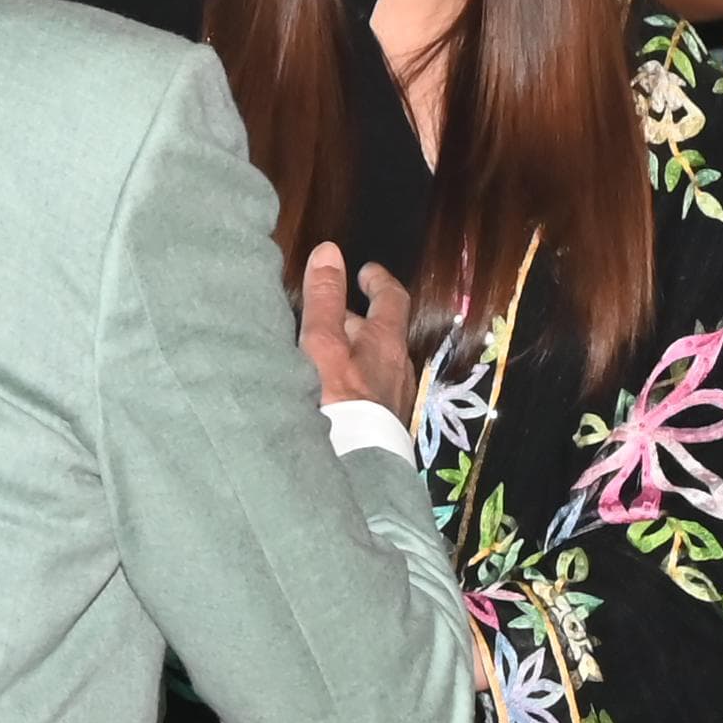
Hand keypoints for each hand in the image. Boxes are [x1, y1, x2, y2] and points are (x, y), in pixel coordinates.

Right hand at [299, 244, 421, 423]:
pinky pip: (370, 393)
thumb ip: (325, 299)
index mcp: (387, 344)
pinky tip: (332, 396)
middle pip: (380, 335)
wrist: (352, 470)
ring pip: (374, 366)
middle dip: (355, 322)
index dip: (379, 280)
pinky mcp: (384, 427)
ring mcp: (395, 401)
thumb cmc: (335, 401)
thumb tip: (330, 252)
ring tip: (323, 358)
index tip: (365, 271)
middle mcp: (400, 370)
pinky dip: (353, 383)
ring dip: (353, 356)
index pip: (392, 299)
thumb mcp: (322, 344)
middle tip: (328, 318)